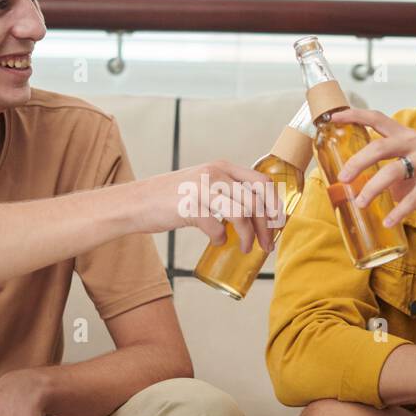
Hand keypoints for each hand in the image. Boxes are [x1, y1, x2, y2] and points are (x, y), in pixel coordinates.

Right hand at [134, 160, 282, 253]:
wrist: (137, 202)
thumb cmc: (172, 197)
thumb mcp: (203, 184)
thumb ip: (225, 191)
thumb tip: (254, 215)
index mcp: (222, 167)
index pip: (262, 182)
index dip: (275, 205)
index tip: (278, 224)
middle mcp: (215, 174)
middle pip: (256, 201)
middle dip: (267, 227)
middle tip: (267, 246)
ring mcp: (203, 189)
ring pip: (241, 214)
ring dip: (248, 236)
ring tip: (246, 249)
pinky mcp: (190, 207)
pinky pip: (216, 227)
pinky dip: (220, 239)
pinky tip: (216, 242)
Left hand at [330, 108, 415, 223]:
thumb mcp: (409, 174)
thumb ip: (387, 172)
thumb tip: (355, 184)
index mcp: (409, 137)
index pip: (378, 119)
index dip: (354, 116)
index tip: (334, 117)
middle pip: (379, 146)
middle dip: (357, 163)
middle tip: (343, 178)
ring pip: (392, 171)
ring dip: (372, 189)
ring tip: (361, 203)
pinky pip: (411, 197)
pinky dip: (398, 211)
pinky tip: (389, 221)